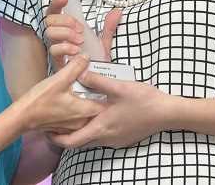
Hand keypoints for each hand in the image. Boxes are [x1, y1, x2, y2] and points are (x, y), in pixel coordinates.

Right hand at [16, 55, 104, 133]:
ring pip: (88, 113)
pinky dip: (79, 110)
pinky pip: (78, 118)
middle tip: (96, 83)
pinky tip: (73, 98)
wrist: (22, 117)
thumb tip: (86, 57)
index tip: (106, 82)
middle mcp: (81, 121)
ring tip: (85, 89)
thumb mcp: (58, 80)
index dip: (108, 93)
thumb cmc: (39, 100)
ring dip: (88, 102)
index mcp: (84, 110)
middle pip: (97, 108)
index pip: (105, 103)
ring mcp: (73, 126)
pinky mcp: (65, 127)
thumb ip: (75, 67)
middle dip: (98, 96)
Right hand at [44, 0, 121, 71]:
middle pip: (49, 20)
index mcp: (66, 30)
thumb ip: (108, 28)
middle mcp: (58, 38)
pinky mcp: (56, 62)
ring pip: (49, 32)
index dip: (56, 2)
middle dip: (65, 20)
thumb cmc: (94, 63)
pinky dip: (64, 47)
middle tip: (81, 29)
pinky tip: (76, 51)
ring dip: (65, 33)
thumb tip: (117, 12)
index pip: (55, 12)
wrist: (95, 83)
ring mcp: (55, 49)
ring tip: (80, 41)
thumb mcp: (103, 43)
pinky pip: (54, 50)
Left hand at [48, 72, 170, 148]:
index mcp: (101, 127)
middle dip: (66, 133)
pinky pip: (102, 135)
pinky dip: (94, 127)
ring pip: (91, 138)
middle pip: (80, 141)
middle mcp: (106, 138)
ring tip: (74, 114)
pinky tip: (96, 113)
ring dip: (81, 129)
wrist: (167, 113)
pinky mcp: (123, 137)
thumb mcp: (119, 87)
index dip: (57, 138)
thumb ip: (98, 81)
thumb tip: (79, 73)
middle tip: (56, 120)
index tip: (47, 129)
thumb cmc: (144, 101)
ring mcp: (116, 140)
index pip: (72, 141)